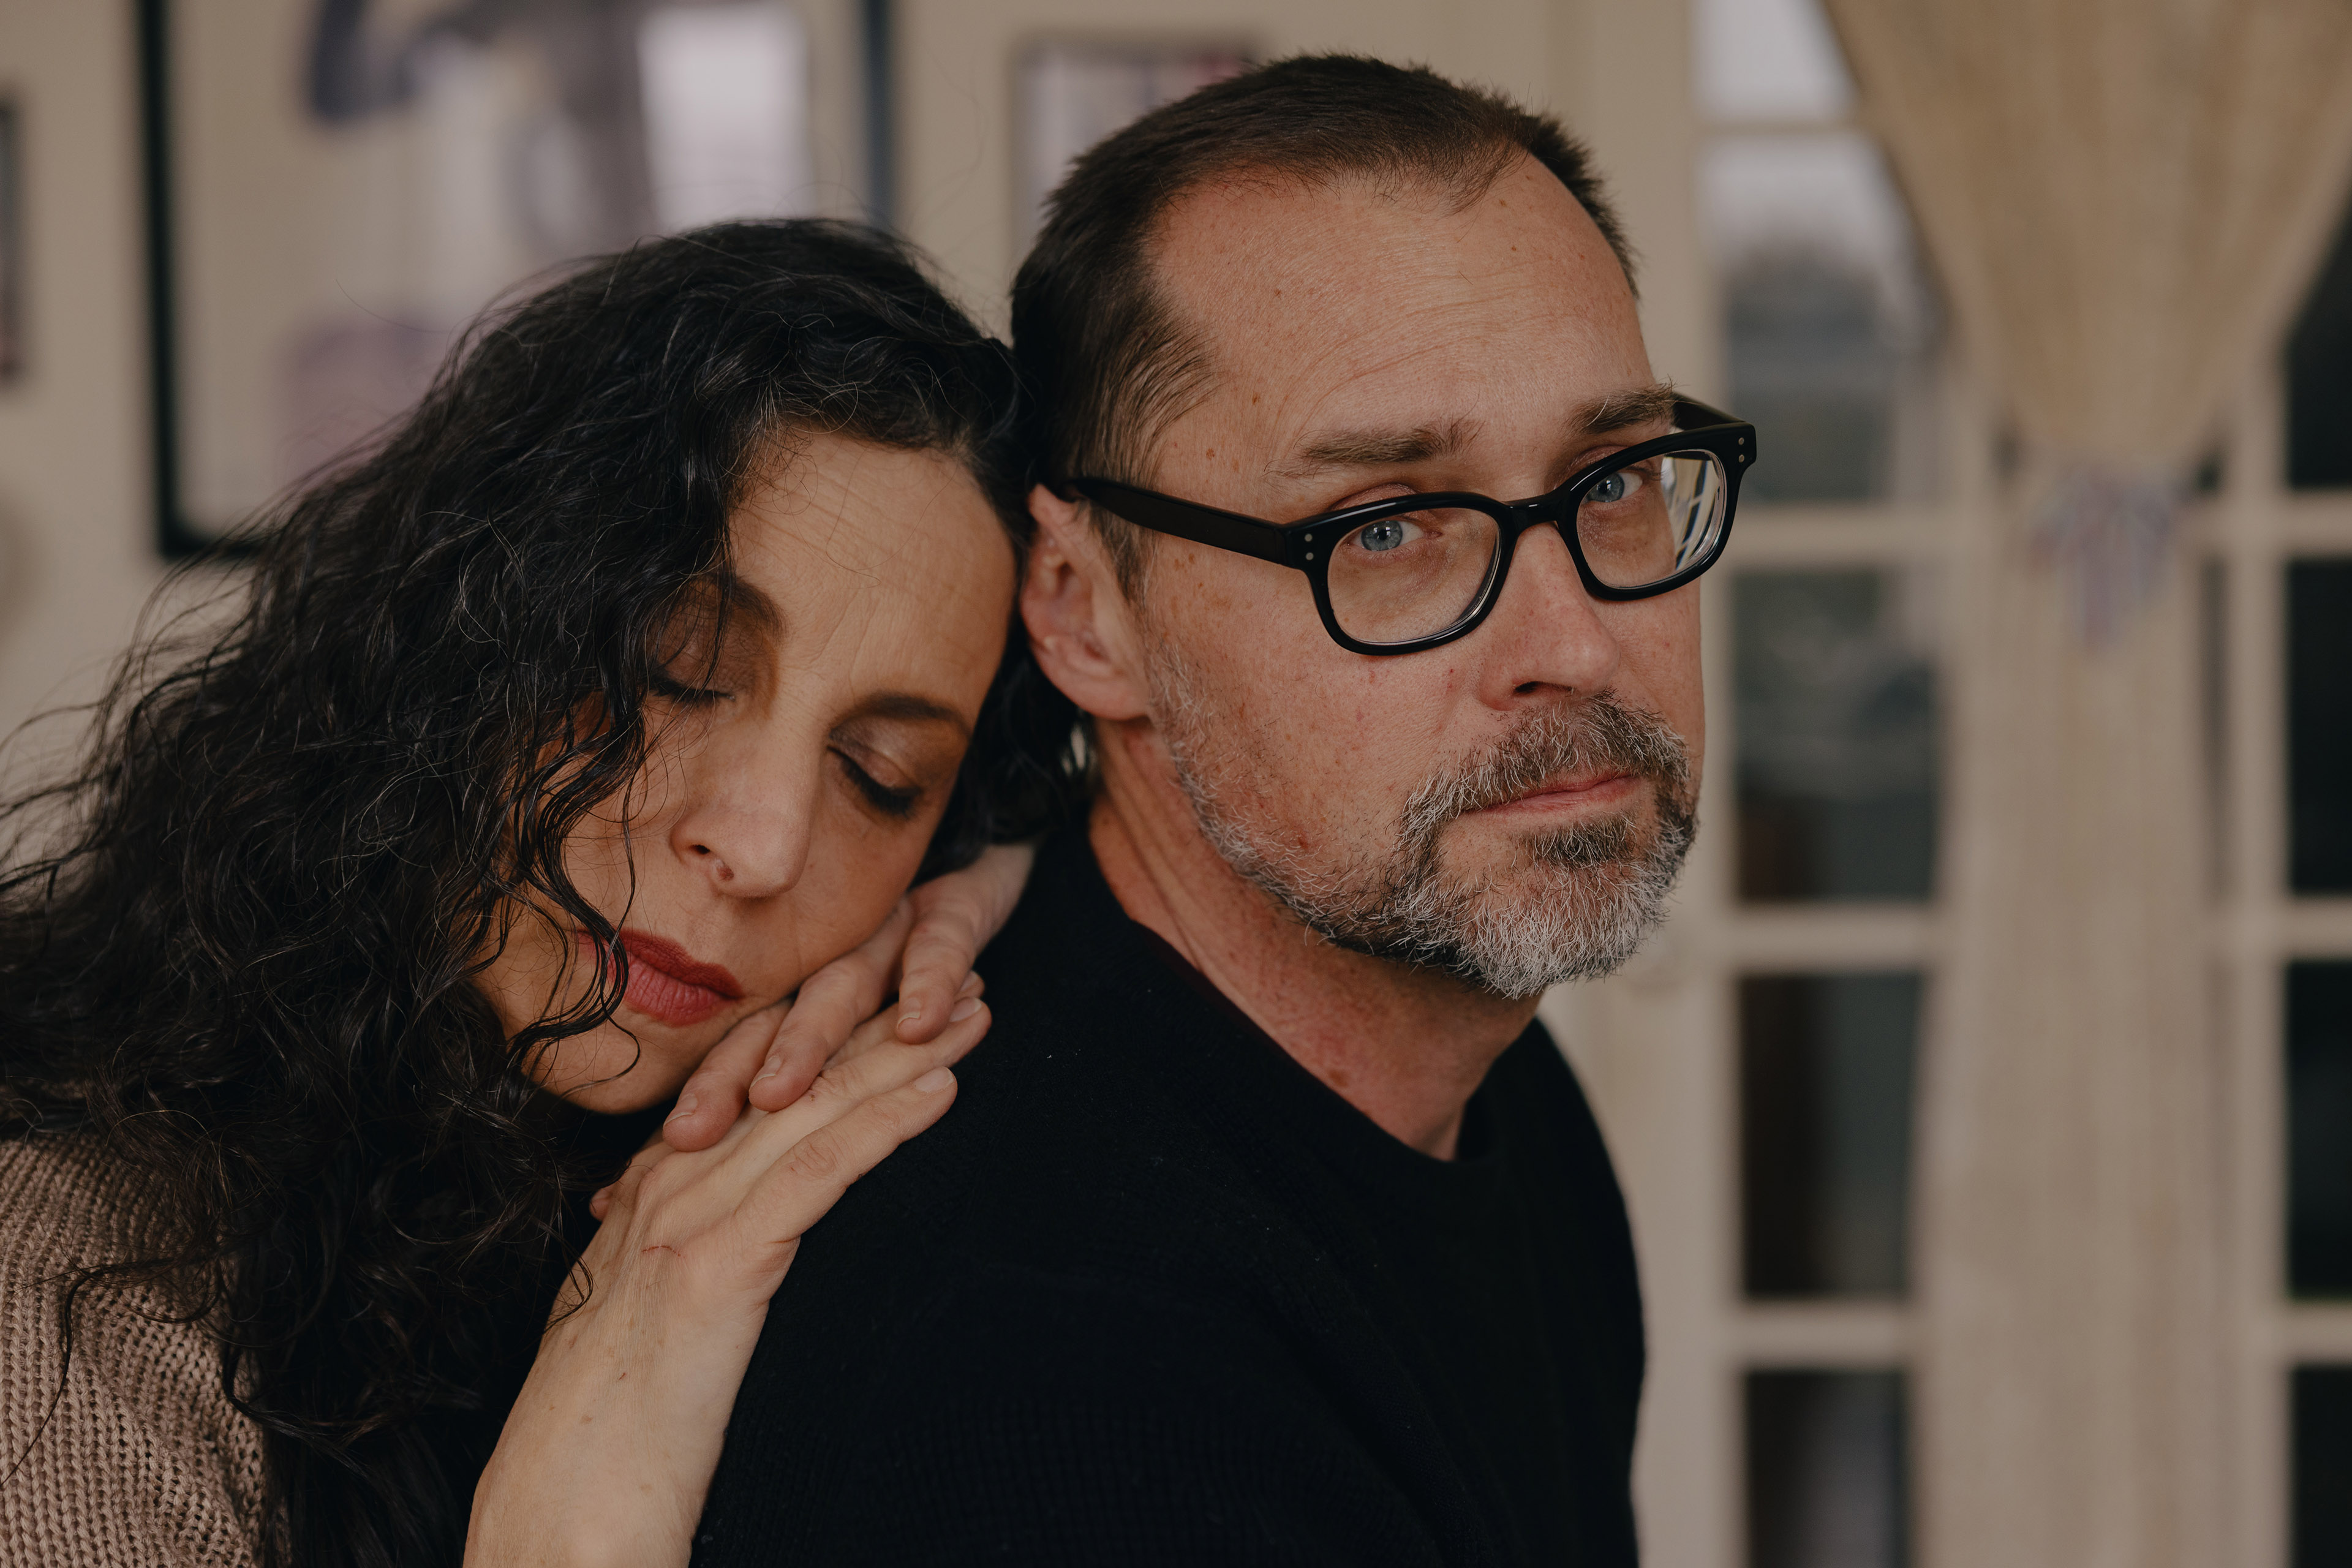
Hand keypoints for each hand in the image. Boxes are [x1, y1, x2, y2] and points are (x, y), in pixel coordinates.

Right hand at [464, 1001, 989, 1567]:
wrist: (564, 1515)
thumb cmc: (610, 1446)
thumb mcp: (648, 1336)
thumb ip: (687, 1278)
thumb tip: (738, 1264)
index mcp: (646, 1203)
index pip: (751, 1091)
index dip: (827, 1040)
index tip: (897, 1005)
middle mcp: (661, 1191)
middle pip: (787, 1080)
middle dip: (875, 1022)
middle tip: (957, 979)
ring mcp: (683, 1222)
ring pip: (810, 1108)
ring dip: (902, 1053)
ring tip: (974, 1015)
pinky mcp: (716, 1266)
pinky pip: (816, 1171)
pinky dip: (884, 1122)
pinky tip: (941, 1089)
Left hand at [660, 842, 1033, 1153]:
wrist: (990, 851)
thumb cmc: (921, 960)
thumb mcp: (865, 1013)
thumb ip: (807, 1068)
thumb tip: (709, 1149)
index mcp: (807, 987)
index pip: (743, 1043)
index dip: (704, 1094)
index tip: (664, 1147)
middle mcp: (834, 959)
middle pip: (772, 1020)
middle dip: (730, 1077)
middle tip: (691, 1131)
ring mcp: (891, 929)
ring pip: (840, 983)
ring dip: (808, 1038)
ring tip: (778, 1093)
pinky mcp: (955, 907)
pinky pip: (939, 944)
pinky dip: (928, 982)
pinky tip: (919, 1024)